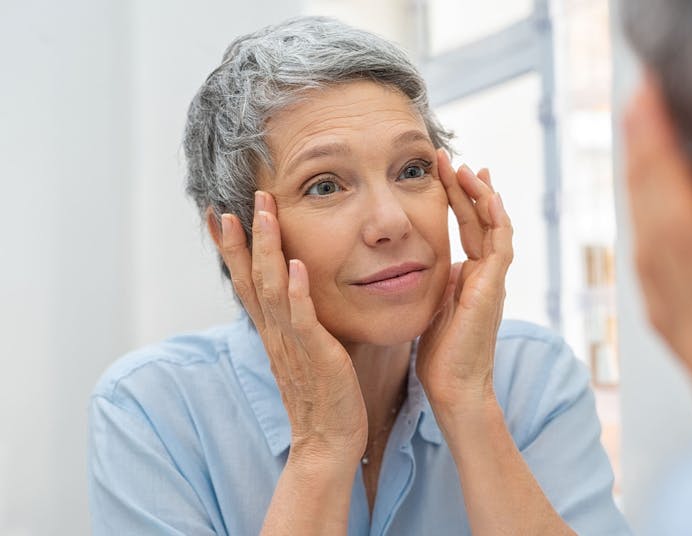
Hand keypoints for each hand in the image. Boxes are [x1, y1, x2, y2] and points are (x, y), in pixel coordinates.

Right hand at [218, 191, 366, 463]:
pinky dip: (296, 292)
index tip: (220, 214)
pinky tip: (295, 265)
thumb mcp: (306, 351)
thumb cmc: (324, 396)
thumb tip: (301, 294)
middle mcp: (275, 333)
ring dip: (266, 249)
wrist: (329, 442)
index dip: (232, 248)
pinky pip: (302, 320)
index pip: (245, 282)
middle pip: (250, 278)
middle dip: (242, 238)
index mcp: (272, 332)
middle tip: (234, 201)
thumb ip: (300, 322)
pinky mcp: (316, 356)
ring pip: (271, 289)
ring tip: (264, 213)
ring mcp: (292, 344)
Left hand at [417, 150, 513, 412]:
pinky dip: (497, 220)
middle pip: (481, 220)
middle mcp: (486, 274)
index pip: (468, 227)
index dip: (457, 199)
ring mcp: (493, 281)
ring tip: (467, 168)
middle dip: (466, 187)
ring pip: (495, 227)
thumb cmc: (441, 355)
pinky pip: (500, 247)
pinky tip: (488, 197)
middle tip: (451, 159)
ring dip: (481, 196)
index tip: (444, 172)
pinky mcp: (493, 290)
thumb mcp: (434, 307)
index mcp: (471, 277)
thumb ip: (436, 283)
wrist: (454, 387)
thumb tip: (427, 264)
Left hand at [624, 77, 691, 421]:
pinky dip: (649, 230)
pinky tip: (650, 212)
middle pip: (658, 231)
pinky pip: (653, 276)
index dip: (664, 166)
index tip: (650, 114)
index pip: (686, 230)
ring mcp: (685, 332)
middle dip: (645, 164)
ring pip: (649, 250)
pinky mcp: (684, 338)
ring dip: (642, 192)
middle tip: (639, 108)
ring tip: (642, 143)